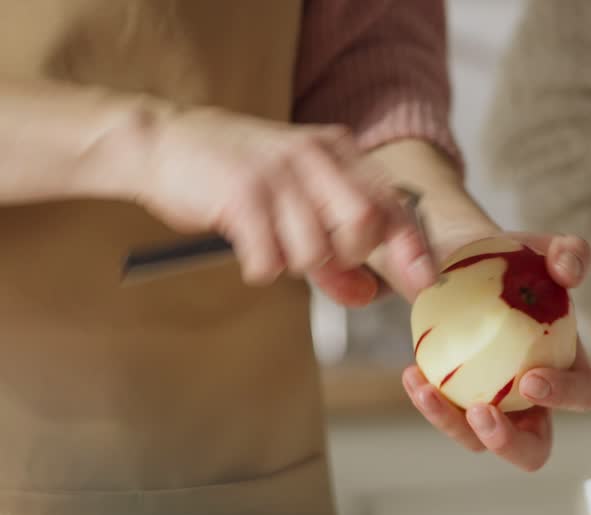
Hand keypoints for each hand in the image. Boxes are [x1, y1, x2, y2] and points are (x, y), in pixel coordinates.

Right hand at [134, 107, 436, 301]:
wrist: (165, 143)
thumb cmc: (237, 178)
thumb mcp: (295, 206)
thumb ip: (334, 254)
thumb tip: (368, 295)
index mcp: (338, 152)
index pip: (392, 203)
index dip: (412, 247)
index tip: (425, 283)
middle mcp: (314, 156)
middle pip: (363, 224)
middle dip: (345, 255)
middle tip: (313, 253)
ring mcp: (279, 172)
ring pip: (315, 250)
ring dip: (294, 263)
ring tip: (268, 240)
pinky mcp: (242, 193)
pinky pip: (271, 259)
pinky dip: (261, 268)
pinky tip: (246, 248)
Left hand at [401, 233, 590, 470]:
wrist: (460, 265)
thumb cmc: (509, 262)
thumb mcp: (539, 247)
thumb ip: (569, 252)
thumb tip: (569, 272)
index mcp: (568, 366)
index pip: (581, 395)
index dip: (563, 396)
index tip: (531, 378)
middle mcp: (533, 399)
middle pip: (533, 449)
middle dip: (509, 443)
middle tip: (483, 413)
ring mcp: (493, 406)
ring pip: (478, 441)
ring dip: (452, 425)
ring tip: (427, 390)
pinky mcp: (456, 403)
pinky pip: (445, 417)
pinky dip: (428, 403)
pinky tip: (411, 375)